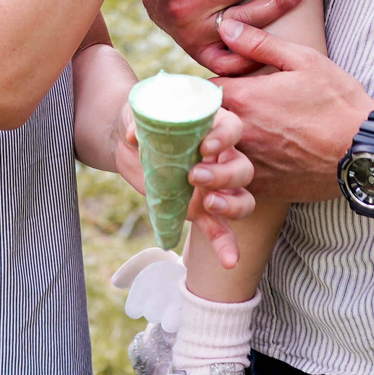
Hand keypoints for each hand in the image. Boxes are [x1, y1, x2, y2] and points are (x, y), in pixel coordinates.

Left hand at [116, 105, 256, 269]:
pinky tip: (231, 261)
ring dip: (231, 205)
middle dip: (224, 175)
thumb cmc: (145, 120)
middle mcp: (221, 156)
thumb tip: (134, 136)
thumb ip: (142, 119)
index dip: (224, 137)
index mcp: (212, 126)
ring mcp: (213, 186)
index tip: (205, 147)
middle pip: (242, 168)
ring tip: (209, 205)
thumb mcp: (142, 112)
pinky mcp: (198, 209)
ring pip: (241, 198)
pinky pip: (219, 228)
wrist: (131, 143)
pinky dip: (226, 245)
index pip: (232, 128)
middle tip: (194, 177)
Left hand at [213, 16, 373, 203]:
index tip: (216, 87)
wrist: (365, 151)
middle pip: (198, 125)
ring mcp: (248, 164)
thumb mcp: (304, 61)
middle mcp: (240, 133)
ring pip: (209, 158)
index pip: (200, 90)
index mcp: (244, 98)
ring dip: (212, 150)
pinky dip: (228, 176)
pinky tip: (241, 167)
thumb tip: (226, 26)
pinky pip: (229, 184)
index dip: (205, 88)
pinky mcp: (261, 188)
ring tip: (221, 144)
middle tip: (214, 115)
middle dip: (203, 119)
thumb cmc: (338, 102)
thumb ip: (259, 43)